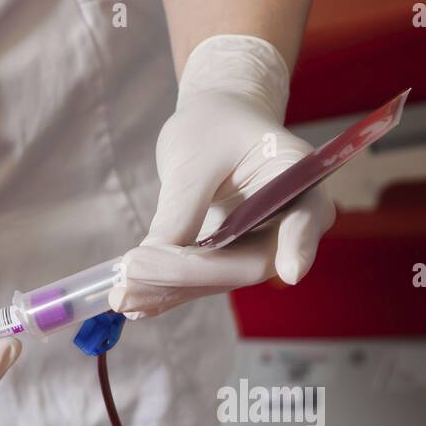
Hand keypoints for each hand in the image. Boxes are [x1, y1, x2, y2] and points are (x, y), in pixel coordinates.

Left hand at [109, 34, 334, 318]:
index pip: (304, 217)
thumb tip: (151, 259)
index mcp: (297, 176)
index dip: (298, 244)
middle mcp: (290, 221)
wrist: (215, 126)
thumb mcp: (194, 155)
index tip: (290, 271)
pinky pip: (202, 281)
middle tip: (133, 271)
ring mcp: (263, 246)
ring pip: (220, 279)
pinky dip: (166, 291)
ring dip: (169, 289)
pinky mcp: (233, 260)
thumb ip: (181, 207)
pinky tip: (131, 300)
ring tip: (121, 294)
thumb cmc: (212, 124)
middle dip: (190, 272)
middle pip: (251, 262)